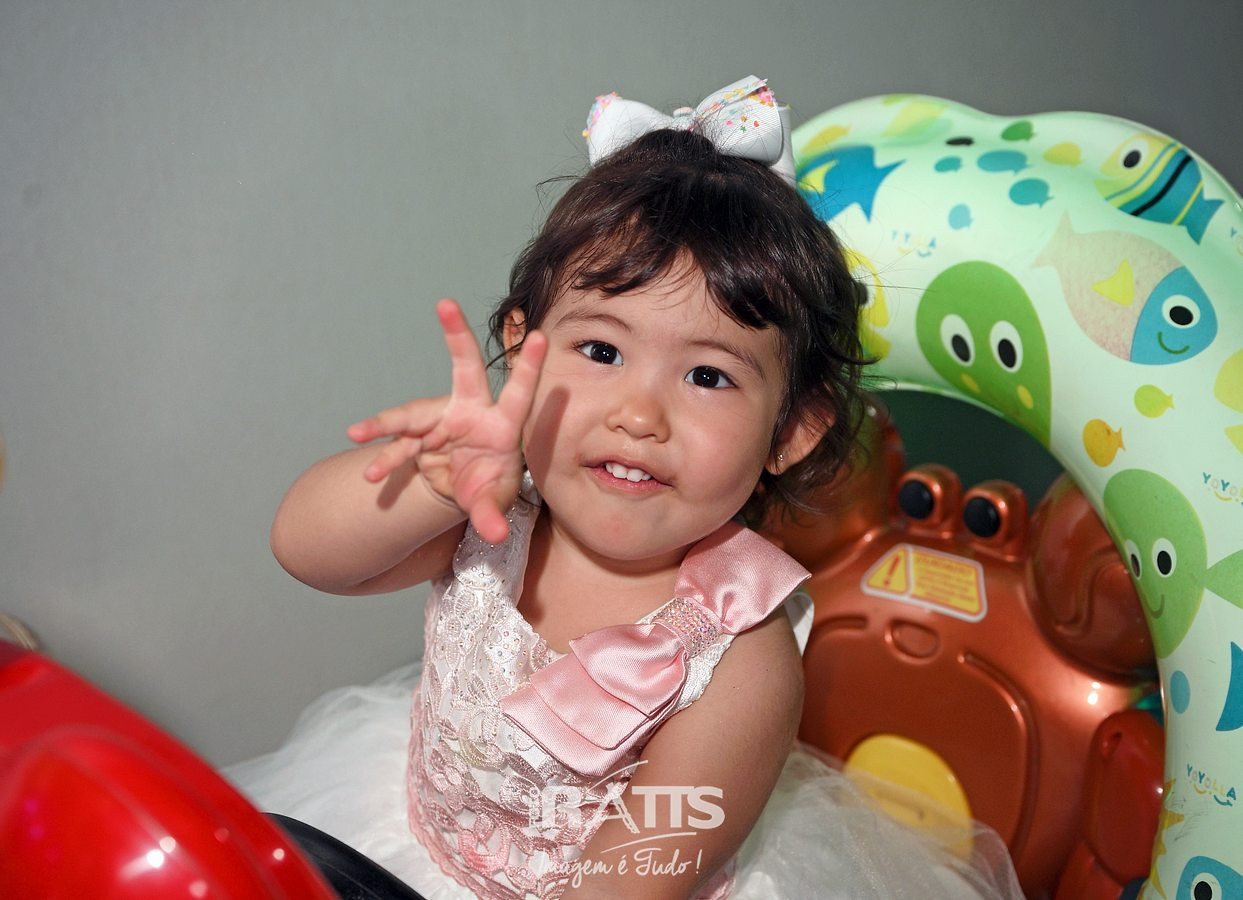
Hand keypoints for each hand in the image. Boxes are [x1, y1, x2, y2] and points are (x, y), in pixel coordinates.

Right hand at [347, 299, 546, 543]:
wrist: (460, 492)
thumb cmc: (488, 488)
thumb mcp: (491, 502)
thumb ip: (491, 516)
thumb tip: (496, 534)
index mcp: (502, 427)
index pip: (518, 394)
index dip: (528, 367)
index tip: (540, 335)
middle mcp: (470, 413)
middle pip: (465, 369)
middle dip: (457, 336)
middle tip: (445, 303)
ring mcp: (441, 420)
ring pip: (413, 413)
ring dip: (386, 425)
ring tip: (359, 434)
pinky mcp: (417, 436)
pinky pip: (396, 444)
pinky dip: (382, 456)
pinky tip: (371, 476)